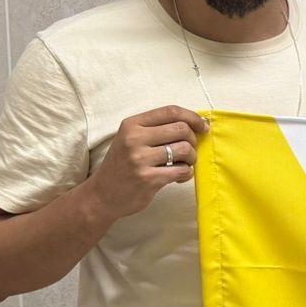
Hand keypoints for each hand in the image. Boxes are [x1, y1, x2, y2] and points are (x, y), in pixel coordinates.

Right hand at [83, 105, 207, 221]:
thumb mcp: (131, 139)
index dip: (193, 117)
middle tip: (188, 151)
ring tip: (183, 164)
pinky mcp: (148, 179)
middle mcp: (134, 139)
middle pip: (182, 129)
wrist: (102, 195)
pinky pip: (183, 170)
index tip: (203, 126)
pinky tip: (178, 176)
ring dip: (191, 158)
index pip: (171, 111)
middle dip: (193, 140)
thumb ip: (156, 129)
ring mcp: (140, 159)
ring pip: (185, 149)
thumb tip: (197, 123)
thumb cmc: (122, 165)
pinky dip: (187, 173)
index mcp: (131, 124)